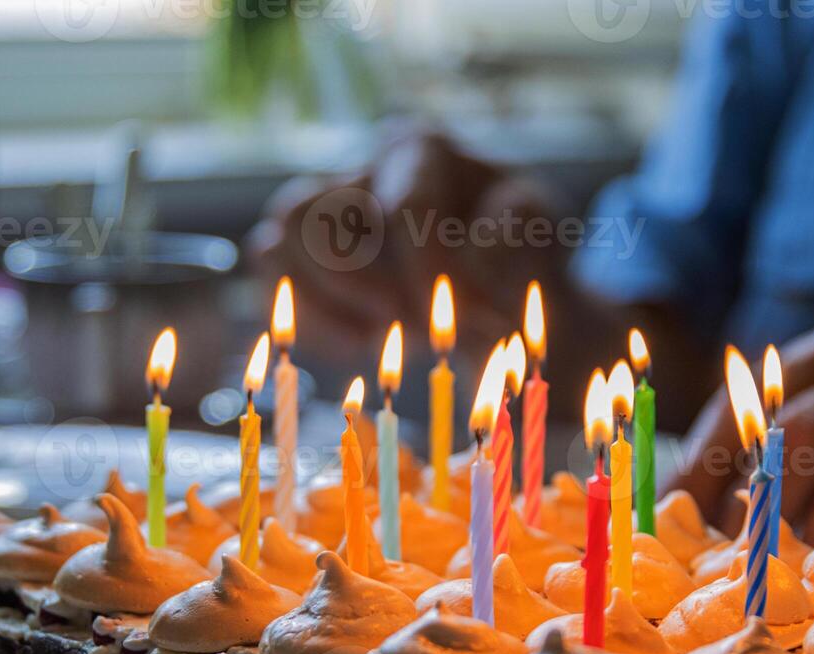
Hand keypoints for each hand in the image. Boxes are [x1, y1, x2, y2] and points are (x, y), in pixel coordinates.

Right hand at [246, 129, 574, 363]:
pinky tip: (364, 344)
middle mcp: (357, 173)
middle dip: (362, 284)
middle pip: (314, 216)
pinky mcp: (298, 266)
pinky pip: (272, 293)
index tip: (470, 320)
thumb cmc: (519, 259)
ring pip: (275, 247)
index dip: (435, 273)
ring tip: (383, 335)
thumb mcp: (541, 236)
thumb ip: (517, 235)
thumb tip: (476, 253)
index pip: (406, 206)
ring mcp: (318, 217)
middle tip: (412, 327)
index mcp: (418, 150)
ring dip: (326, 305)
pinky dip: (312, 327)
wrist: (501, 297)